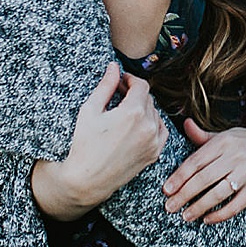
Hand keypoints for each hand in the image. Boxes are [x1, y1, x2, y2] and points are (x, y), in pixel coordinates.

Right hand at [32, 63, 168, 219]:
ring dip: (144, 108)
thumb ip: (106, 86)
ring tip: (126, 111)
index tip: (121, 80)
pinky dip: (153, 124)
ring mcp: (153, 142)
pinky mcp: (154, 154)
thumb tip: (114, 67)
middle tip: (119, 94)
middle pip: (148, 99)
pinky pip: (161, 131)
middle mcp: (148, 126)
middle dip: (135, 93)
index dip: (130, 79)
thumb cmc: (84, 144)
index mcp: (133, 112)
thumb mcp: (90, 110)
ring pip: (155, 114)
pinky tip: (138, 125)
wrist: (87, 179)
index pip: (141, 85)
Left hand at [163, 120, 245, 223]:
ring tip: (185, 216)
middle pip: (204, 178)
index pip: (196, 161)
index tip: (166, 189)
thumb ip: (204, 136)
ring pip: (218, 193)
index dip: (179, 176)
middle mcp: (234, 156)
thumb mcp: (228, 134)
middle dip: (184, 194)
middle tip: (169, 207)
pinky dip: (221, 214)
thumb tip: (184, 124)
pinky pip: (236, 205)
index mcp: (224, 141)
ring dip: (199, 206)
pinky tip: (207, 219)